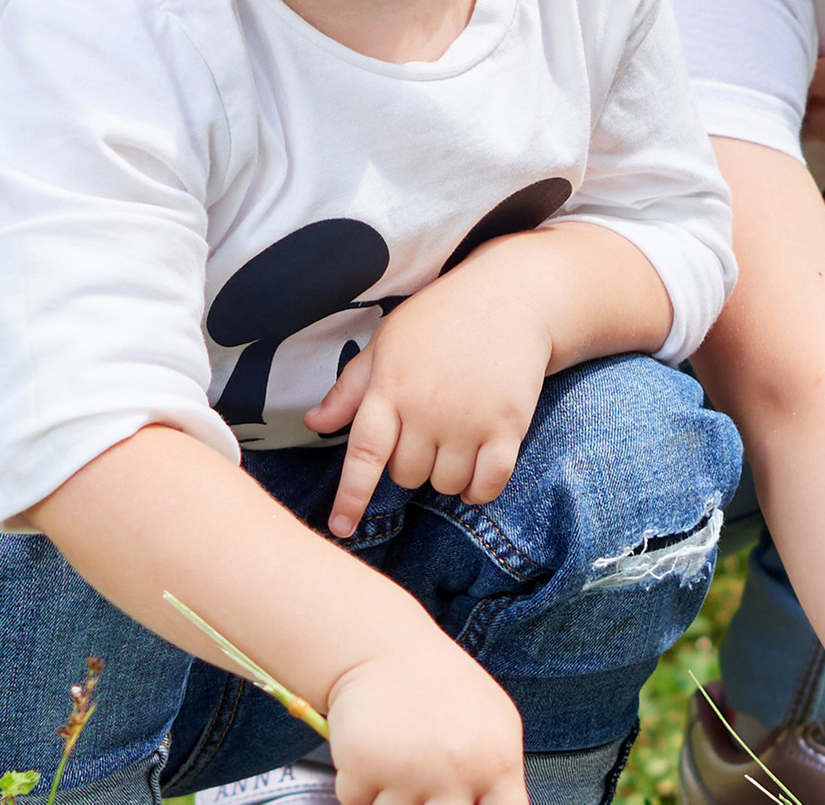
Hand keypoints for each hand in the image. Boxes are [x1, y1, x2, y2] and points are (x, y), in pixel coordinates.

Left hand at [305, 271, 553, 536]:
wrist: (511, 296)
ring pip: (445, 485)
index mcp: (390, 388)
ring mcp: (469, 420)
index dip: (350, 497)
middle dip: (410, 465)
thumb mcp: (387, 343)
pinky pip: (488, 484)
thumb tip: (312, 424)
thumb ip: (350, 388)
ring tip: (452, 442)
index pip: (363, 455)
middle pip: (407, 476)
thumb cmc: (440, 318)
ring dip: (445, 476)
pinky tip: (475, 477)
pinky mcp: (508, 426)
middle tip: (425, 433)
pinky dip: (479, 490)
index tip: (340, 528)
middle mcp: (427, 410)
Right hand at [322, 630, 527, 804]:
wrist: (385, 649)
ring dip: (391, 798)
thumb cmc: (440, 689)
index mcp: (498, 762)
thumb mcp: (492, 726)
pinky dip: (360, 787)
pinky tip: (375, 753)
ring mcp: (410, 772)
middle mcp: (458, 771)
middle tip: (424, 780)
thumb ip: (494, 778)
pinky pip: (357, 803)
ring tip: (401, 763)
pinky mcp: (363, 768)